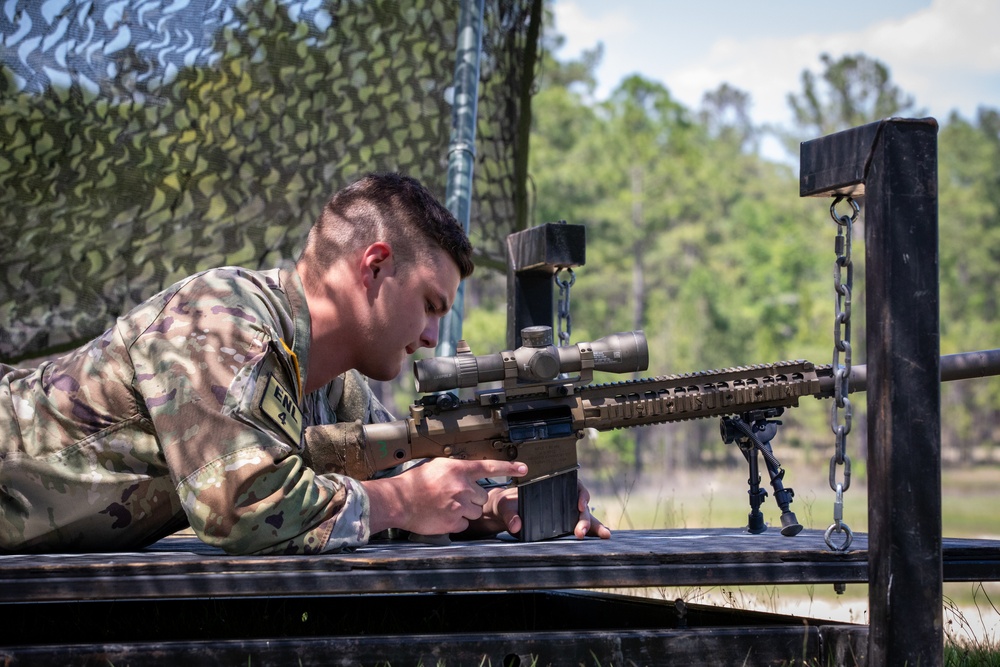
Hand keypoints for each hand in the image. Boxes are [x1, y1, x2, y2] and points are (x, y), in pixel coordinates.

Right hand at [362, 458, 526, 535]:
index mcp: (458, 469)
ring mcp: (459, 505)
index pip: (489, 466)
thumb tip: (467, 474)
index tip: (524, 468)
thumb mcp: (437, 466)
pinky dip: (455, 522)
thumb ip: (456, 469)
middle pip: (481, 496)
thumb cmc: (414, 483)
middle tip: (452, 497)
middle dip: (471, 498)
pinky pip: (464, 524)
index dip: (509, 467)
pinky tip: (442, 516)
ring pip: (475, 511)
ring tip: (445, 506)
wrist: (398, 501)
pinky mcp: (454, 521)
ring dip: (465, 511)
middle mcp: (462, 486)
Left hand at [467, 479, 611, 539]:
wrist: (503, 513)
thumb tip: (517, 525)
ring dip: (593, 526)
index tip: (579, 505)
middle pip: (580, 505)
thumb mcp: (505, 506)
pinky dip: (590, 532)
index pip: (574, 486)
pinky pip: (578, 527)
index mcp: (551, 487)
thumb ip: (511, 515)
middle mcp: (561, 499)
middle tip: (579, 532)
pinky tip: (600, 539)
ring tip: (604, 535)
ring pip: (583, 517)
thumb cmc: (506, 504)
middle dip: (584, 519)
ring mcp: (563, 512)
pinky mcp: (561, 525)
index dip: (581, 494)